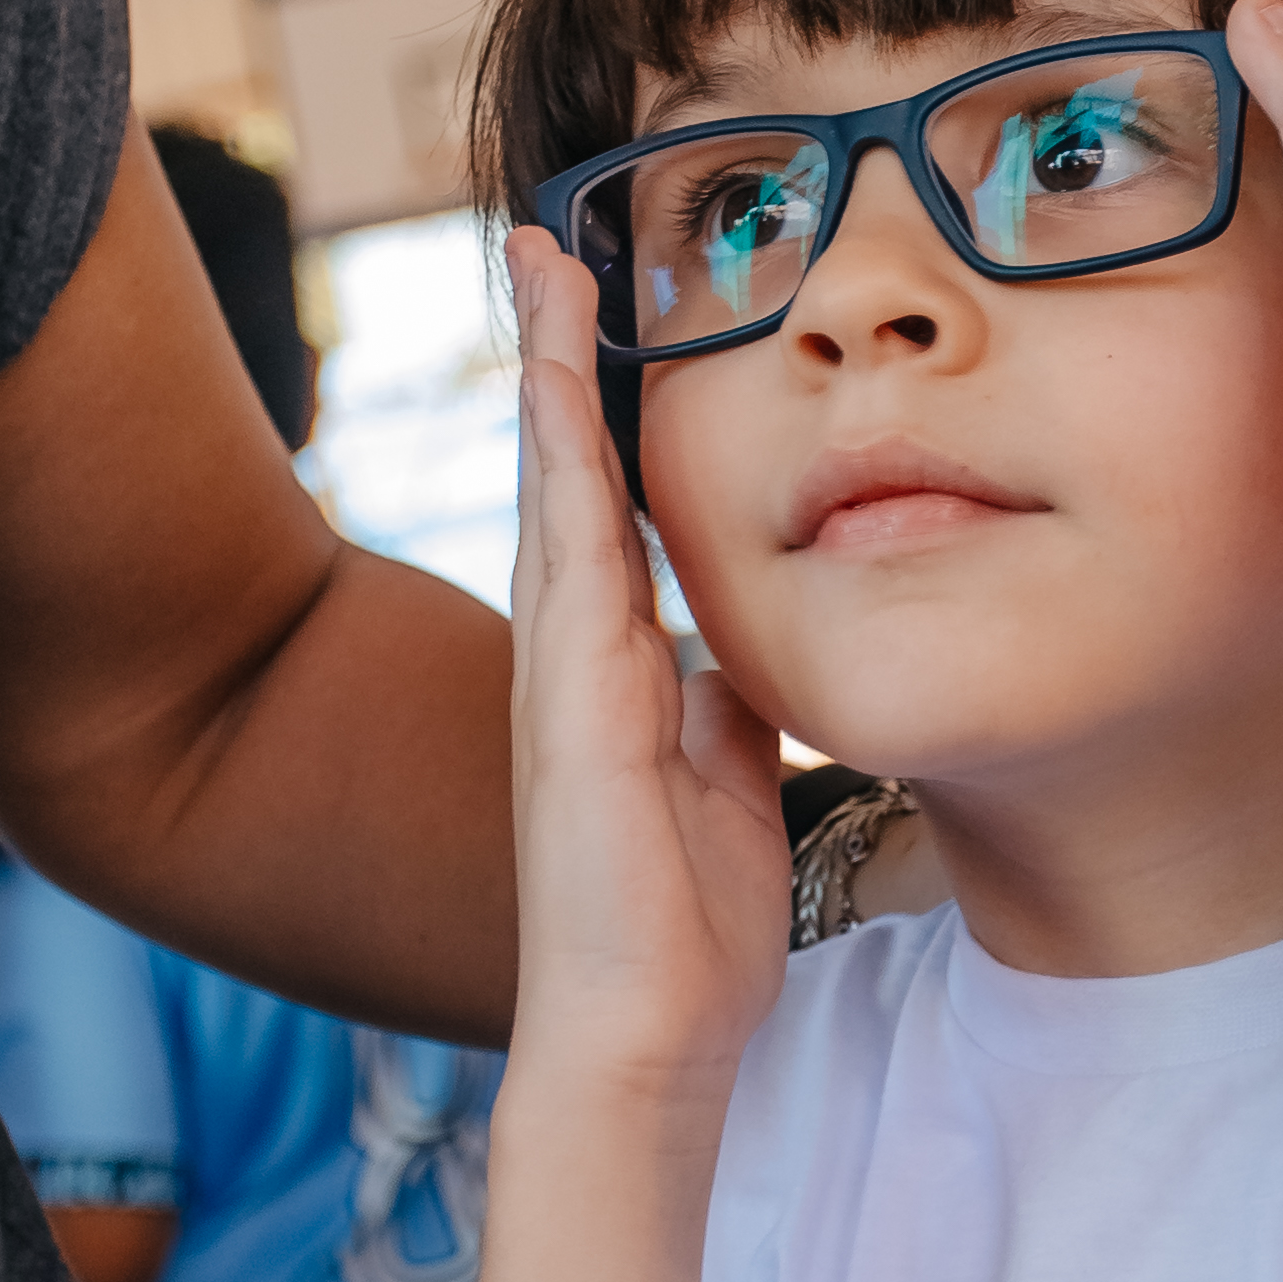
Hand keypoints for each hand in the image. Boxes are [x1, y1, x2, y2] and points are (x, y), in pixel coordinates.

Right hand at [502, 229, 790, 1100]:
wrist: (642, 1043)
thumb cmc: (682, 935)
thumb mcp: (730, 791)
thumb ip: (728, 711)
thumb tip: (740, 657)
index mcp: (615, 673)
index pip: (608, 507)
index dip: (597, 408)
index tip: (596, 308)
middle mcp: (574, 659)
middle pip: (560, 471)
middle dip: (550, 353)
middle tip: (543, 238)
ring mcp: (563, 680)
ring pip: (553, 492)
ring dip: (545, 375)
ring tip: (542, 264)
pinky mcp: (573, 713)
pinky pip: (569, 563)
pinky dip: (559, 468)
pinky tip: (554, 387)